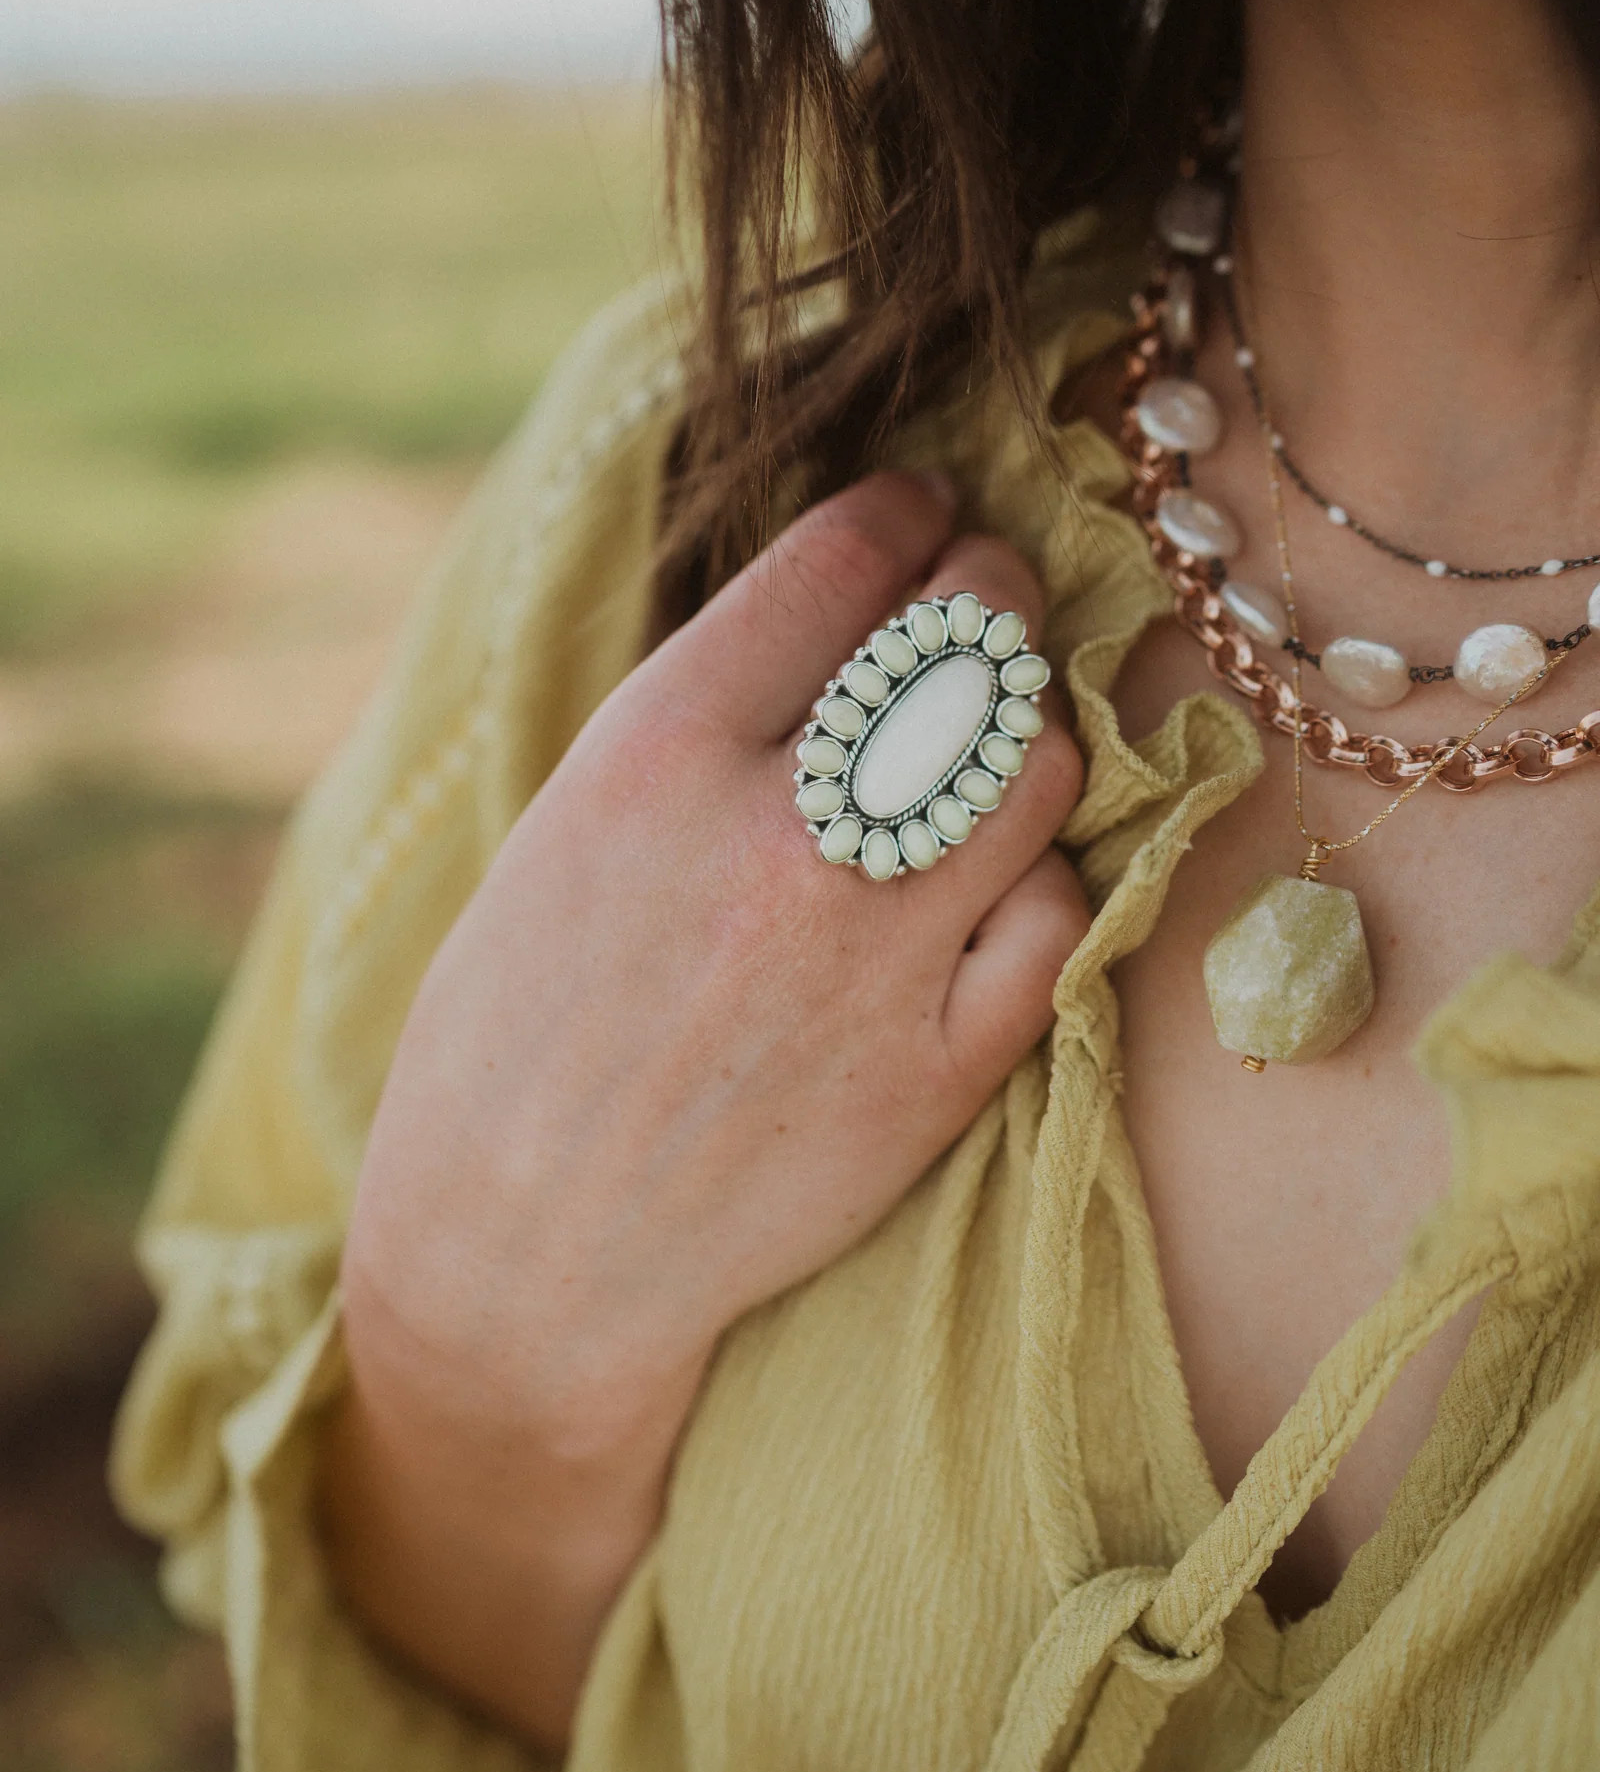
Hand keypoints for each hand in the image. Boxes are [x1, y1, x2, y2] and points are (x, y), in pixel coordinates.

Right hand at [321, 471, 1088, 1744]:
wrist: (522, 1259)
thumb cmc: (512, 1032)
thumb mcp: (566, 826)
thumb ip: (703, 716)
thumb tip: (843, 606)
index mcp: (660, 750)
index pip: (848, 557)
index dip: (905, 512)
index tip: (922, 512)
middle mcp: (785, 834)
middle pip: (973, 637)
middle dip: (994, 591)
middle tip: (989, 598)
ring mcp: (876, 955)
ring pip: (1044, 770)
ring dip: (1030, 738)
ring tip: (992, 750)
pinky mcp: (943, 1068)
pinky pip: (1060, 915)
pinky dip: (1037, 885)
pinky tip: (988, 891)